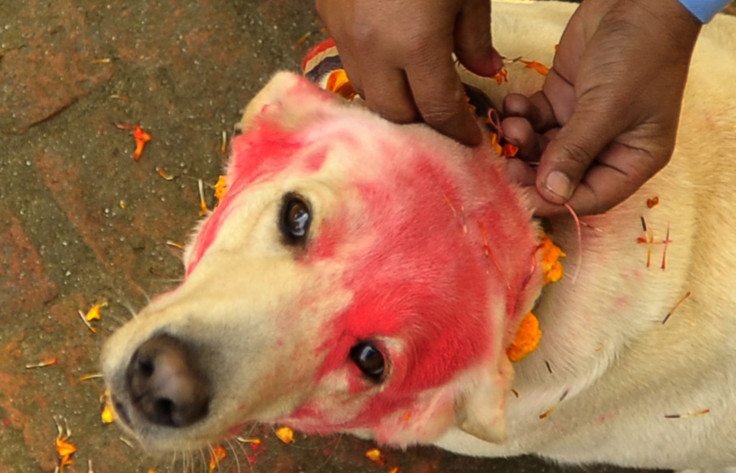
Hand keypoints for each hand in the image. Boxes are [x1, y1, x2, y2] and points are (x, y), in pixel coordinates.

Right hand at [316, 0, 502, 145]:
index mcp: (415, 43)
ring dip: (394, 100)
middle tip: (444, 118)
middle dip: (422, 122)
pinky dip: (373, 73)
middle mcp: (373, 49)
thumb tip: (485, 71)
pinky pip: (350, 63)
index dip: (458, 130)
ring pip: (367, 93)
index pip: (438, 109)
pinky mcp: (327, 17)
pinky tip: (390, 64)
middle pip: (396, 113)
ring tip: (417, 94)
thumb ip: (476, 36)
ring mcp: (344, 34)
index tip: (471, 140)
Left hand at [502, 0, 701, 215]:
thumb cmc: (639, 54)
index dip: (555, 201)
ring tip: (512, 123)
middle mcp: (607, 146)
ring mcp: (582, 123)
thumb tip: (551, 194)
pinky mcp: (562, 100)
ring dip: (522, 140)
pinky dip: (521, 116)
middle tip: (504, 164)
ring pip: (542, 149)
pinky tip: (514, 103)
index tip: (520, 195)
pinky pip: (535, 120)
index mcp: (633, 158)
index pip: (591, 197)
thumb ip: (575, 151)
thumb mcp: (607, 107)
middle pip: (560, 176)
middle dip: (530, 170)